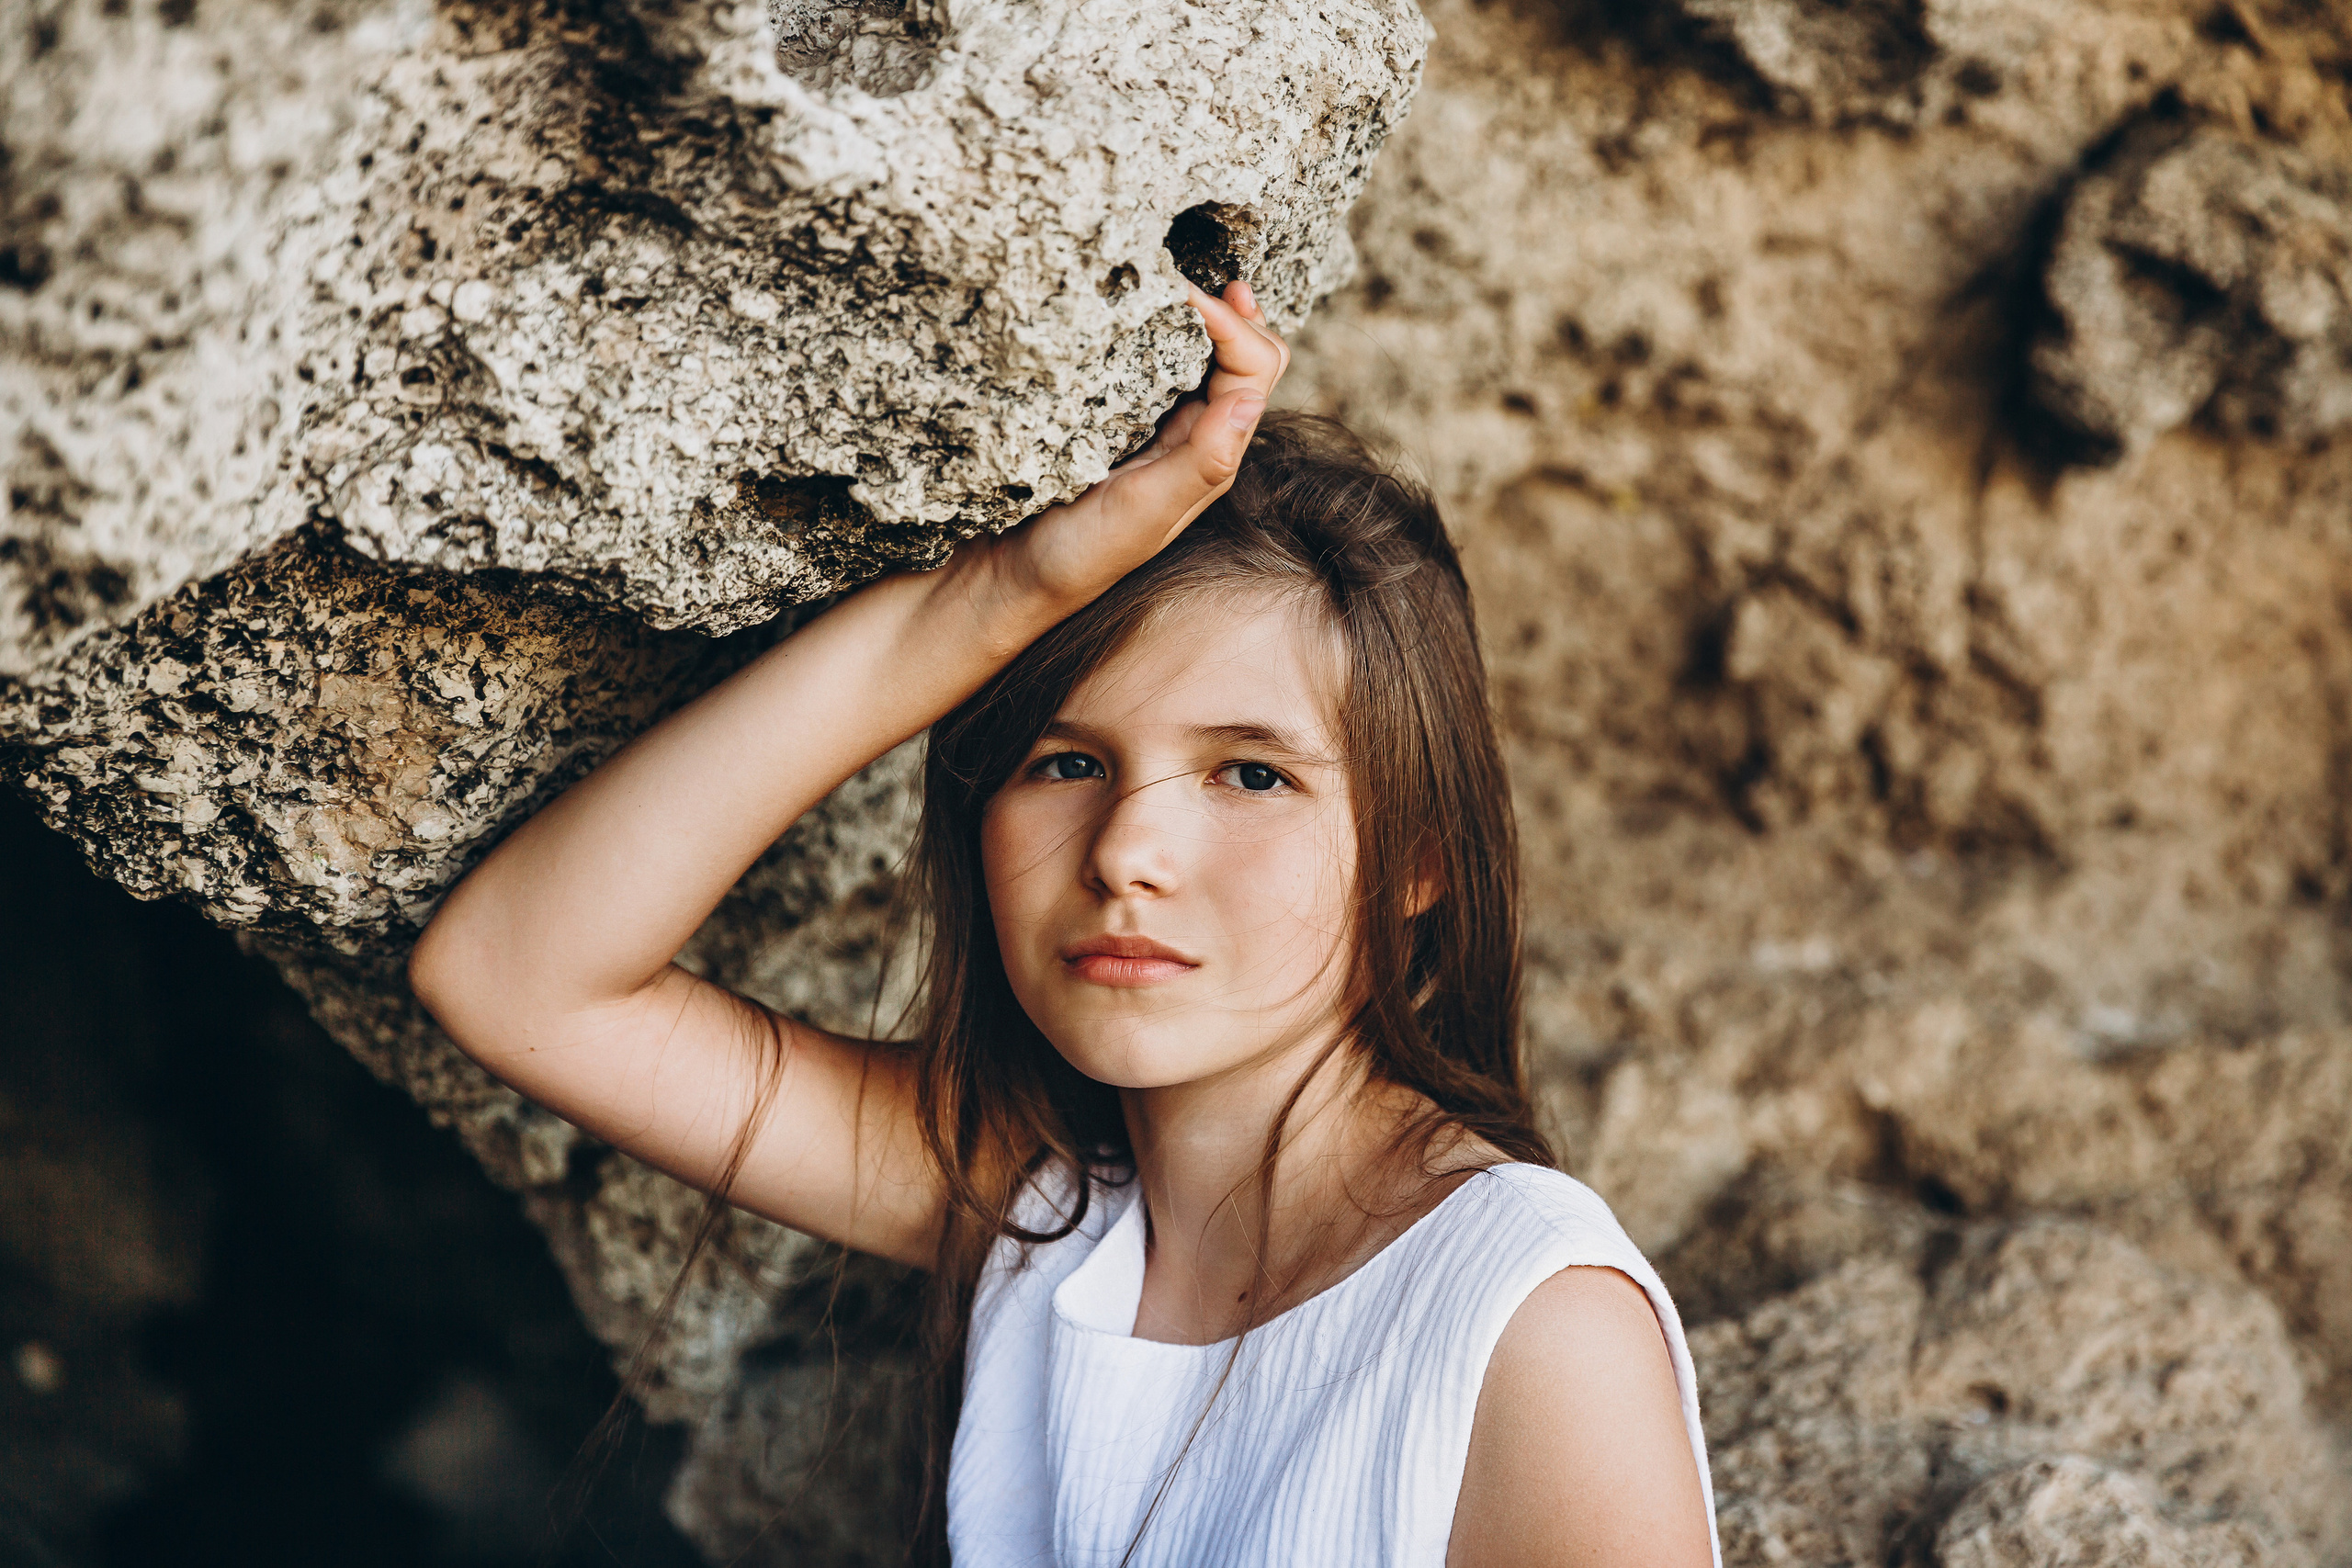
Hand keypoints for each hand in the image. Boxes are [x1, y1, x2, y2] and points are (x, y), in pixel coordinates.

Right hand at [966, 279, 1290, 619]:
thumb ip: (1197, 464)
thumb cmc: (1072, 558)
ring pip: (1197, 352)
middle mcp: (1192, 435)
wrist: (1000, 579)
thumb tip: (1249, 403)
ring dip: (1193, 314)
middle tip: (1181, 275)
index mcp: (1211, 455)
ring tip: (1165, 280)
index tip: (1178, 294)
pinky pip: (1145, 362)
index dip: (1231, 323)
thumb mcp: (1138, 514)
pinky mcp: (1108, 417)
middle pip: (1242, 352)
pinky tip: (1121, 313)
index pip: (1254, 368)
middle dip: (1228, 309)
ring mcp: (1151, 425)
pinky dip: (1147, 330)